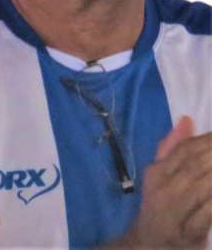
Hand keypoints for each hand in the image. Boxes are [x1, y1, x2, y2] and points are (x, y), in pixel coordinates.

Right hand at [110, 116, 211, 248]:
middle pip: (196, 165)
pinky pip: (208, 213)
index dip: (208, 139)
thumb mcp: (159, 177)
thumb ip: (172, 149)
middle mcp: (163, 190)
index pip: (185, 149)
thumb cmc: (159, 207)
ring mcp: (174, 213)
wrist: (149, 245)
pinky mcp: (188, 234)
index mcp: (156, 173)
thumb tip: (187, 120)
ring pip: (204, 187)